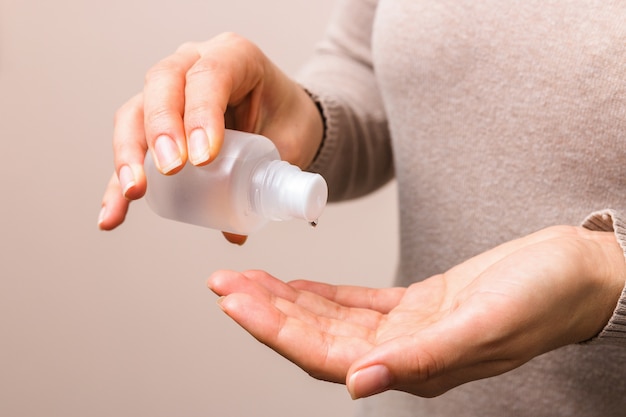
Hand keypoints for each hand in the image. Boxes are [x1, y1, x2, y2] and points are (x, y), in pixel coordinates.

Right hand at [98, 32, 323, 240]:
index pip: (210, 75)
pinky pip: (131, 147)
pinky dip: (118, 181)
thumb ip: (272, 178)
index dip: (201, 113)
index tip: (204, 158)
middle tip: (170, 169)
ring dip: (129, 154)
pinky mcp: (153, 121)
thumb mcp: (292, 141)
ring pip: (135, 112)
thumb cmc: (288, 121)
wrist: (285, 117)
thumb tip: (234, 231)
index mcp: (235, 56)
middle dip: (161, 129)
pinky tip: (112, 213)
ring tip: (133, 193)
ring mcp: (169, 90)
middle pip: (162, 84)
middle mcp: (194, 63)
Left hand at [207, 226, 625, 397]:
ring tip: (245, 279)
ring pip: (330, 317)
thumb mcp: (486, 326)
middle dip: (266, 311)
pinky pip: (356, 301)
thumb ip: (422, 359)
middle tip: (223, 284)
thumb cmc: (542, 299)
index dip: (275, 330)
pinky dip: (321, 292)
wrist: (576, 274)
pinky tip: (295, 284)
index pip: (324, 355)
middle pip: (316, 336)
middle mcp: (402, 352)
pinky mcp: (418, 304)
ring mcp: (408, 328)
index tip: (235, 300)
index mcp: (414, 364)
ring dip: (286, 299)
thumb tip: (356, 383)